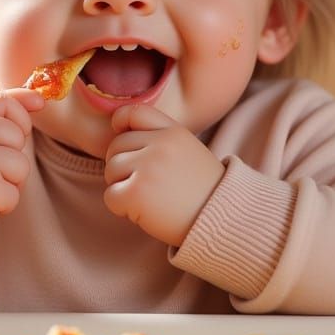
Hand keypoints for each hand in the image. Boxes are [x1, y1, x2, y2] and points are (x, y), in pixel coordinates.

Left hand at [103, 105, 225, 247]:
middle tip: (143, 186)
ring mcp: (147, 167)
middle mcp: (160, 145)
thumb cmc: (204, 193)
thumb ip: (162, 141)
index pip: (134, 113)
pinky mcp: (137, 193)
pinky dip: (120, 208)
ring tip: (147, 199)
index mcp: (174, 132)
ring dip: (121, 187)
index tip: (122, 139)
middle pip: (116, 146)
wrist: (224, 222)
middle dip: (122, 167)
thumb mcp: (190, 152)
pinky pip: (110, 196)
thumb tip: (122, 137)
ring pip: (111, 170)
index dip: (120, 123)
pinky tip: (143, 213)